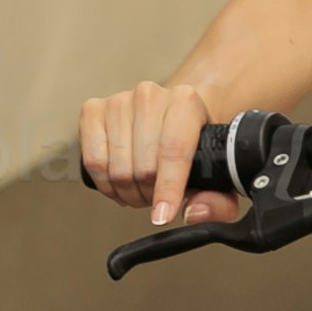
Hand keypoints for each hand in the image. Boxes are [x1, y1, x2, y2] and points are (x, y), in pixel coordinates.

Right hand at [78, 81, 235, 227]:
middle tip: (158, 197)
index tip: (163, 215)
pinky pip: (92, 161)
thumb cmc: (193, 142)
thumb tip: (193, 212)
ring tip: (141, 189)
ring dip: (128, 192)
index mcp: (186, 101)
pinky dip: (105, 183)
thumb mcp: (218, 171)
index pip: (173, 151)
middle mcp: (150, 96)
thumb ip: (219, 201)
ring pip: (116, 168)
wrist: (172, 114)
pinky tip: (118, 183)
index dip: (167, 189)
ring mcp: (118, 101)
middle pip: (143, 167)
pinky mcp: (93, 110)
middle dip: (150, 195)